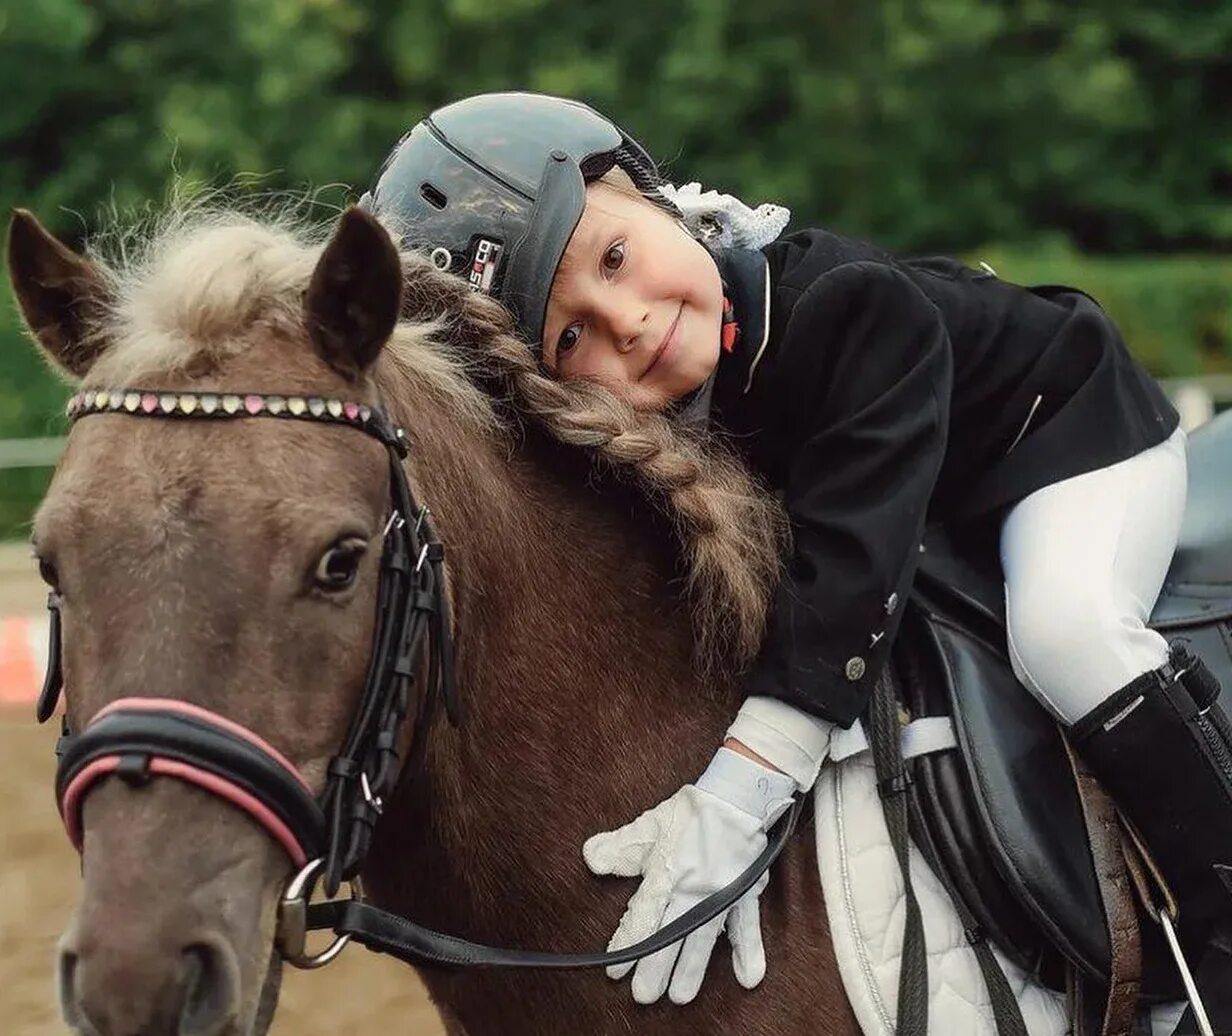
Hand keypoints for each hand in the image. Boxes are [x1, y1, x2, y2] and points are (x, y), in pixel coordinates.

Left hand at [582, 747, 796, 1004]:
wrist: (737, 797)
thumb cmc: (691, 812)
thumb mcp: (650, 825)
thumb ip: (619, 846)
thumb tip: (589, 858)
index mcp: (666, 873)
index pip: (642, 917)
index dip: (627, 945)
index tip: (615, 970)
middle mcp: (692, 890)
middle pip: (670, 937)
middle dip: (656, 968)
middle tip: (644, 995)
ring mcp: (721, 896)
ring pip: (703, 940)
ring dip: (692, 970)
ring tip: (680, 996)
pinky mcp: (745, 894)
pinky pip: (747, 928)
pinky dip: (749, 953)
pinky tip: (748, 978)